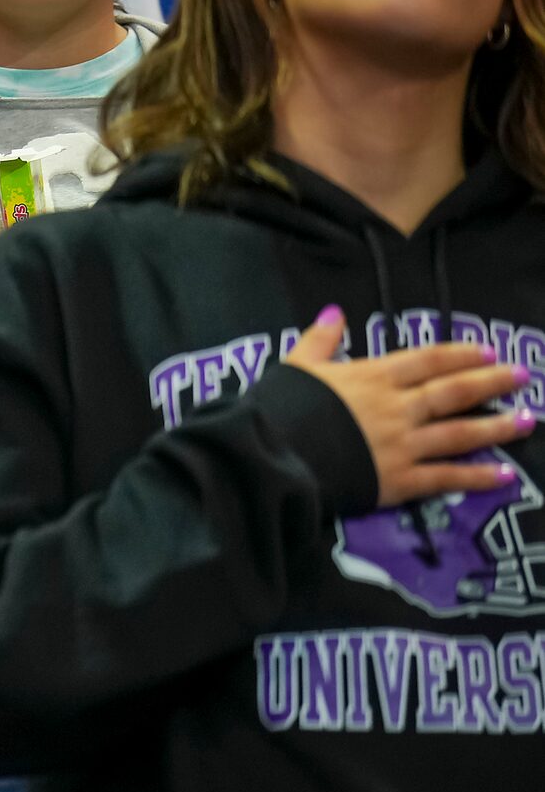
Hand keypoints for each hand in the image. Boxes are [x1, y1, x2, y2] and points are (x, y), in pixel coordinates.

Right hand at [283, 305, 530, 506]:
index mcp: (372, 377)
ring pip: (459, 432)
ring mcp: (402, 444)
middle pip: (453, 391)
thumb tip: (335, 312)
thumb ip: (319, 340)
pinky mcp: (398, 479)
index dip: (460, 354)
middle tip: (522, 376)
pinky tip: (505, 475)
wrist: (272, 456)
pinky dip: (477, 476)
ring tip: (527, 420)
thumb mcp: (296, 366)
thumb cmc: (280, 408)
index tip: (489, 351)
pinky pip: (445, 477)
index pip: (427, 360)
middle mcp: (397, 408)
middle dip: (491, 383)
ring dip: (496, 426)